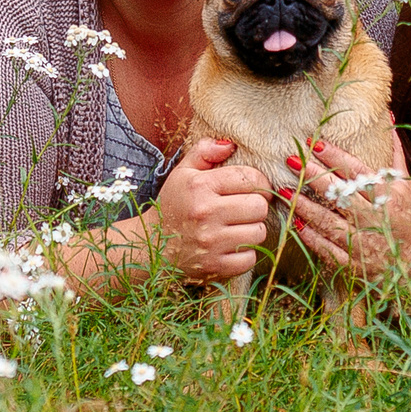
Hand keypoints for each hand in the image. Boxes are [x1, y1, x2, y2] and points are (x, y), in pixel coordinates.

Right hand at [149, 137, 271, 283]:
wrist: (150, 247)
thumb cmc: (173, 205)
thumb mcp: (182, 173)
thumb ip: (204, 152)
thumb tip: (230, 144)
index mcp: (199, 186)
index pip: (250, 178)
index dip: (259, 182)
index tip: (254, 188)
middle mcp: (205, 213)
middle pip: (259, 206)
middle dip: (256, 206)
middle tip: (244, 208)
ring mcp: (210, 243)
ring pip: (258, 232)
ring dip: (252, 230)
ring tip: (237, 227)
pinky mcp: (214, 266)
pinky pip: (250, 258)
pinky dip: (245, 253)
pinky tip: (231, 246)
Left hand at [284, 131, 410, 279]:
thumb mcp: (407, 187)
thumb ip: (393, 154)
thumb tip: (388, 117)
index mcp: (391, 194)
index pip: (357, 171)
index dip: (334, 156)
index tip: (313, 143)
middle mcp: (377, 216)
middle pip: (340, 192)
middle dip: (313, 175)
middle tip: (291, 160)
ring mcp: (365, 241)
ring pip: (328, 220)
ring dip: (304, 206)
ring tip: (285, 191)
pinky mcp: (355, 263)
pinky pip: (328, 249)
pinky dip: (311, 237)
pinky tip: (295, 223)